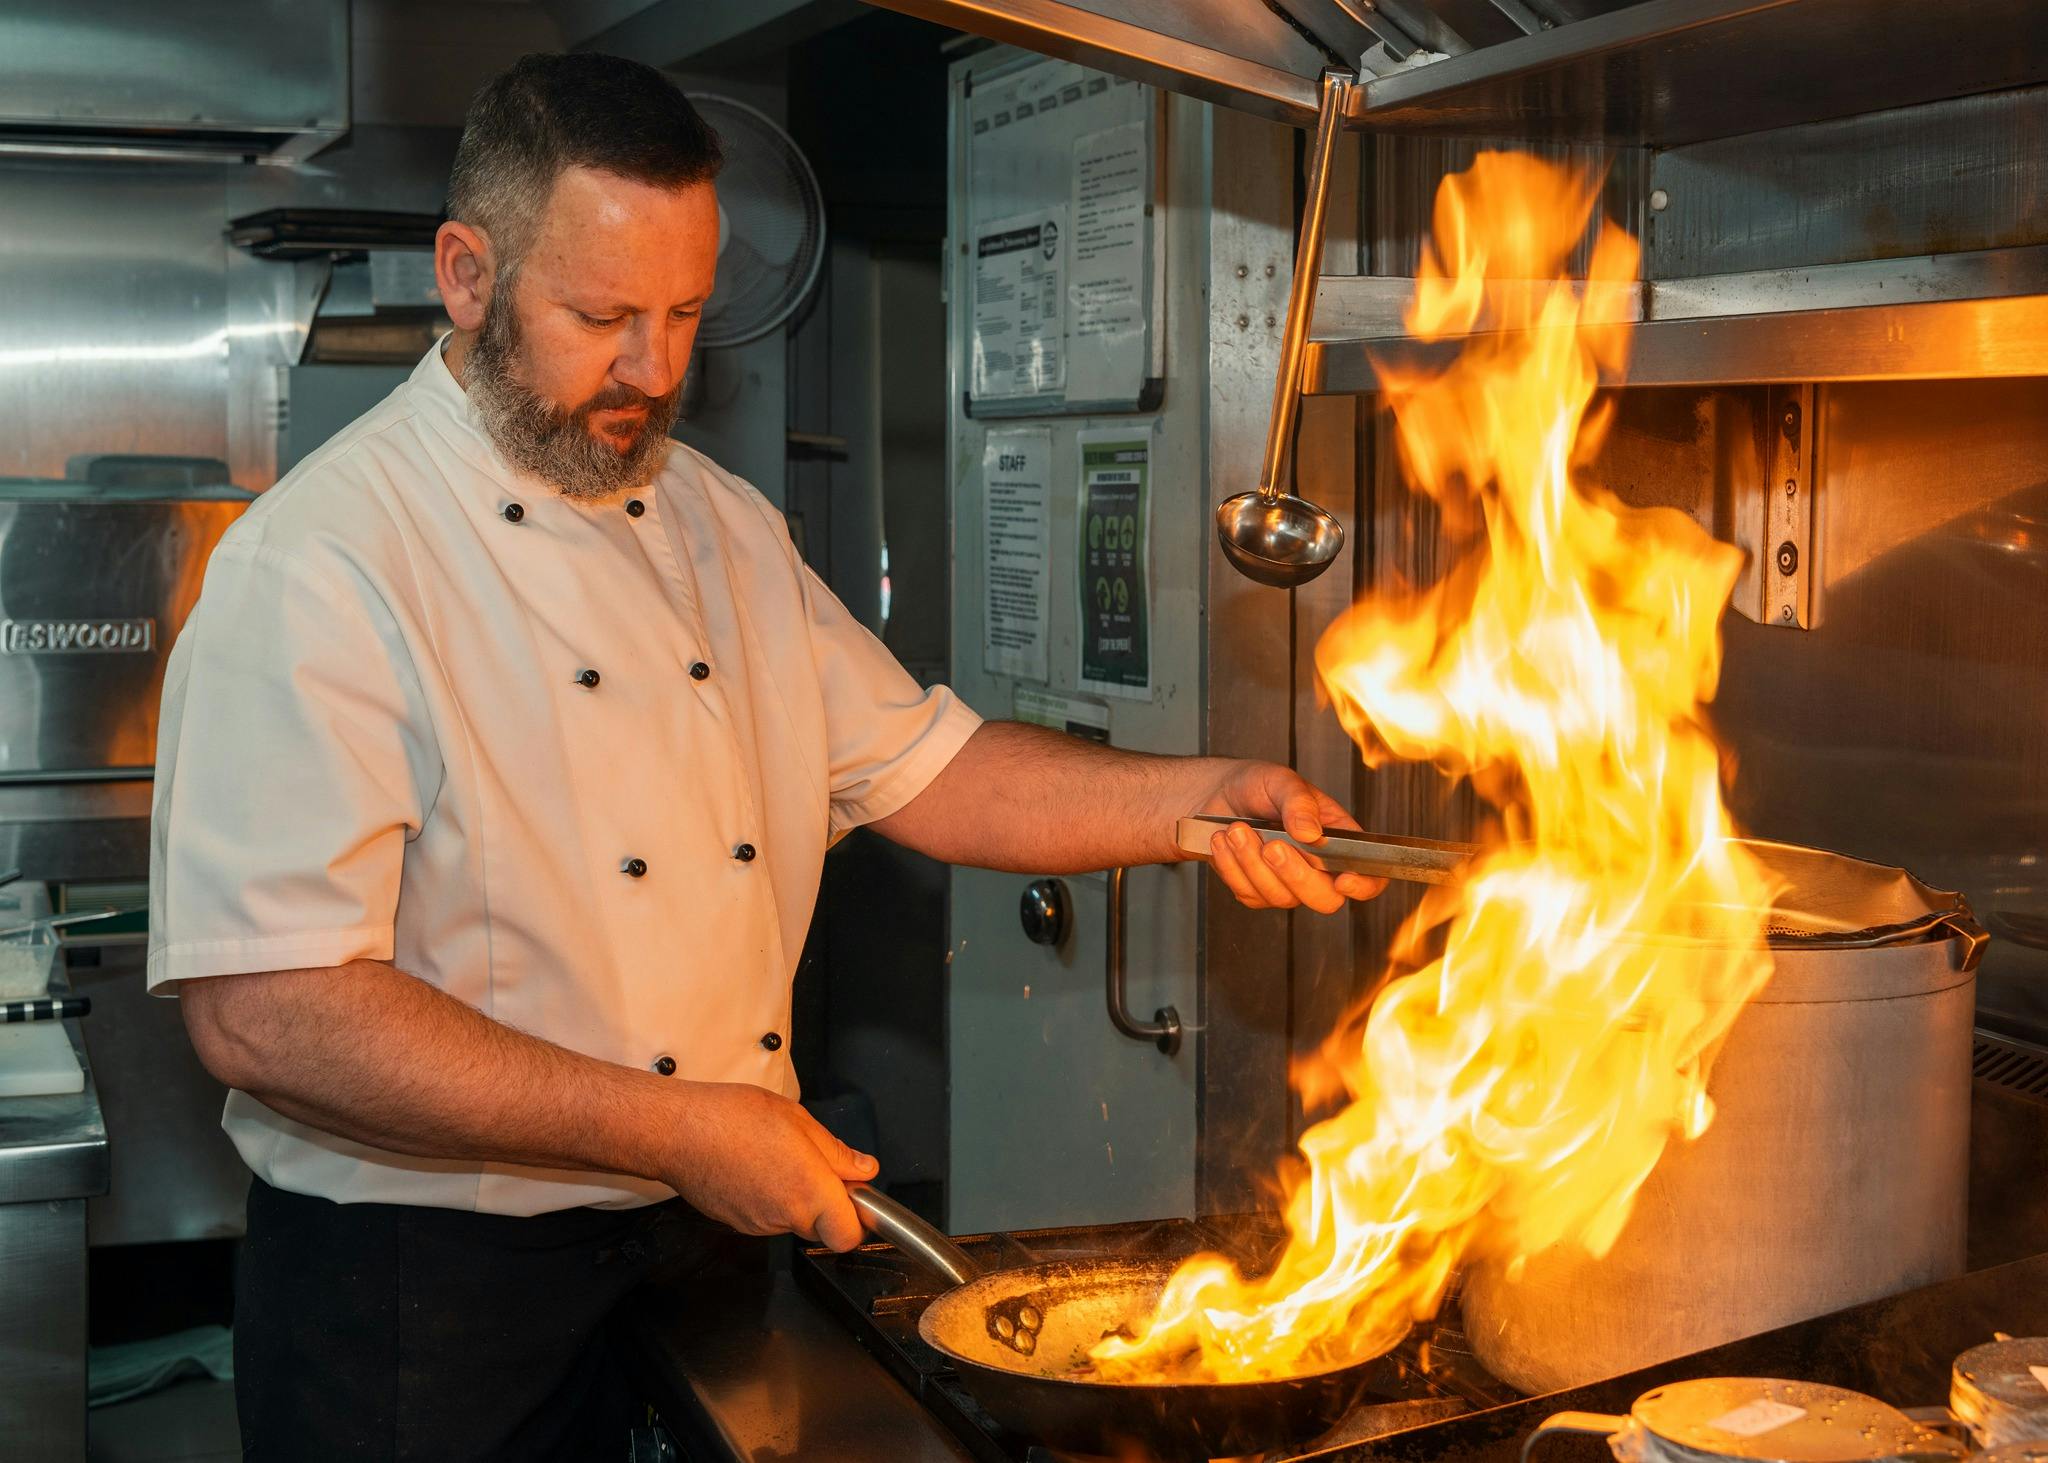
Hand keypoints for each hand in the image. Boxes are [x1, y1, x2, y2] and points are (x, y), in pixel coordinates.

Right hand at [658, 1081, 876, 1250]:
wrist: (677, 1132)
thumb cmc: (732, 1118)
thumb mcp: (797, 1120)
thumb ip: (836, 1152)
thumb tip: (864, 1169)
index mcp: (810, 1190)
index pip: (850, 1235)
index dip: (858, 1218)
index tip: (856, 1195)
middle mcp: (787, 1216)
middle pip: (822, 1227)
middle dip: (825, 1202)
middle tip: (812, 1162)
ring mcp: (759, 1224)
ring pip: (793, 1220)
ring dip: (794, 1197)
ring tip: (776, 1157)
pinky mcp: (737, 1223)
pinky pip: (767, 1217)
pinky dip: (768, 1198)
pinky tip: (754, 1167)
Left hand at [1197, 762, 1386, 913]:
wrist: (1219, 795)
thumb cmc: (1259, 786)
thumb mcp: (1281, 781)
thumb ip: (1299, 803)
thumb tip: (1310, 833)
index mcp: (1339, 841)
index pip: (1370, 876)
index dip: (1364, 885)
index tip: (1342, 879)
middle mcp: (1318, 869)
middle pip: (1325, 898)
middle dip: (1296, 874)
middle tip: (1272, 845)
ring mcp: (1287, 885)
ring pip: (1281, 897)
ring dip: (1253, 863)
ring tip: (1237, 829)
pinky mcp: (1256, 892)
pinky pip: (1249, 894)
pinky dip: (1232, 866)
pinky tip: (1224, 840)